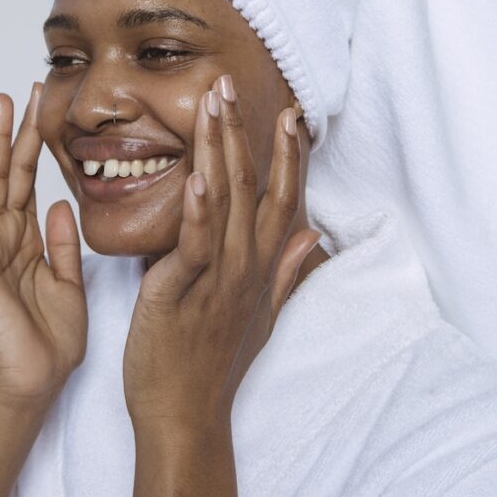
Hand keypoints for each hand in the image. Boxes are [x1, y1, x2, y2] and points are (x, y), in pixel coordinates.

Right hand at [0, 84, 86, 411]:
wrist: (33, 382)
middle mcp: (6, 237)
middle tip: (27, 90)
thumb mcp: (69, 282)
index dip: (40, 147)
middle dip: (20, 132)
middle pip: (13, 173)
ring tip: (0, 102)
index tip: (48, 111)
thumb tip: (60, 202)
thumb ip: (63, 242)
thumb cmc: (48, 341)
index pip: (33, 183)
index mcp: (29, 242)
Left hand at [122, 75, 320, 431]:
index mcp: (259, 264)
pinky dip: (198, 210)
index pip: (282, 197)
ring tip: (214, 105)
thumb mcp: (259, 312)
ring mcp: (218, 277)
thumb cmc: (212, 360)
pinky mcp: (183, 291)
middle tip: (230, 83)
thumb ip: (286, 269)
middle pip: (252, 186)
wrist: (184, 412)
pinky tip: (197, 176)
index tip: (290, 113)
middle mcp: (246, 264)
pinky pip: (195, 244)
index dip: (289, 154)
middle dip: (242, 131)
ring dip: (219, 150)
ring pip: (224, 202)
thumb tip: (313, 232)